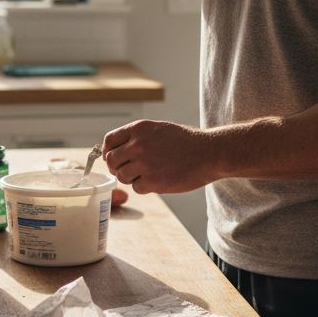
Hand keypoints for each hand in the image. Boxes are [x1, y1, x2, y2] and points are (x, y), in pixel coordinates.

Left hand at [101, 120, 216, 194]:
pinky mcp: (153, 181)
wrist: (209, 153)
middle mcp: (138, 144)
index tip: (112, 159)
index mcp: (139, 128)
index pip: (109, 141)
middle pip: (111, 161)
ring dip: (131, 178)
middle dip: (117, 168)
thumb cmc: (186, 142)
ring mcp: (145, 163)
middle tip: (128, 170)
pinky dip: (144, 187)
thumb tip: (116, 151)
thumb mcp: (159, 129)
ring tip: (147, 175)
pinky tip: (158, 180)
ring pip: (122, 176)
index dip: (108, 152)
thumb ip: (138, 138)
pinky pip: (136, 188)